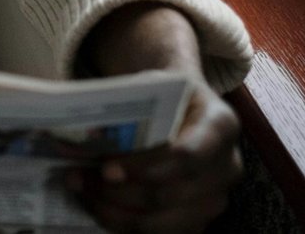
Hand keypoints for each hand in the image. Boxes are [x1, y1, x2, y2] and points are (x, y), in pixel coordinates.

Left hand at [68, 2, 242, 232]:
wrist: (183, 108)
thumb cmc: (164, 95)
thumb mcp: (151, 86)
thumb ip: (125, 109)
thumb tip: (77, 135)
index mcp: (221, 125)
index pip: (186, 156)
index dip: (144, 168)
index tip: (106, 168)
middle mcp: (228, 167)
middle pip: (169, 194)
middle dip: (117, 191)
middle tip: (76, 176)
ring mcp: (216, 199)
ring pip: (160, 222)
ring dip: (113, 210)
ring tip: (81, 188)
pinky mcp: (198, 221)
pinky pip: (157, 233)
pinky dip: (121, 221)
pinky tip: (97, 203)